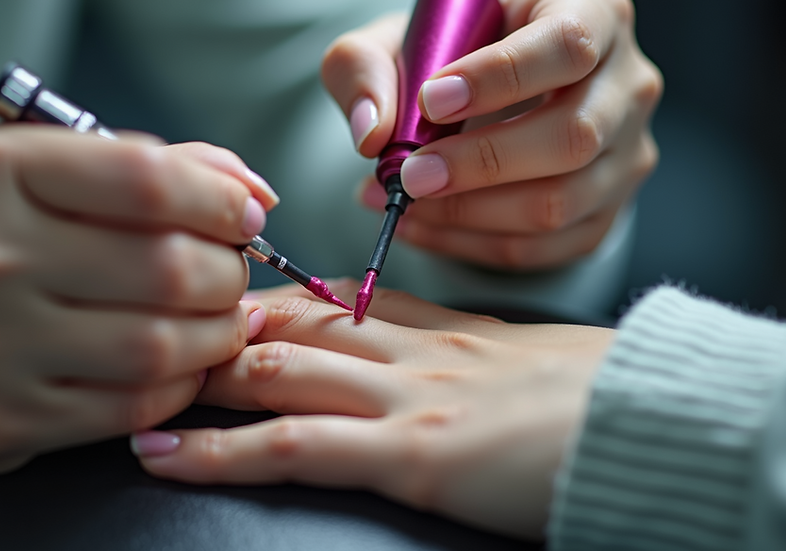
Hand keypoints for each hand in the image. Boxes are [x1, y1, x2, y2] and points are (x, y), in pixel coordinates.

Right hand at [0, 126, 272, 497]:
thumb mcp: (27, 173)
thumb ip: (142, 166)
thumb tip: (251, 191)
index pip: (144, 178)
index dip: (219, 199)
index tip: (245, 214)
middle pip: (165, 266)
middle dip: (228, 272)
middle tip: (230, 273)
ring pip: (158, 347)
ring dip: (216, 335)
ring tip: (217, 319)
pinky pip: (131, 408)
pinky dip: (178, 385)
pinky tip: (176, 364)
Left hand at [131, 281, 613, 538]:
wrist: (653, 424)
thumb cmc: (595, 399)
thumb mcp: (520, 358)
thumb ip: (459, 349)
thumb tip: (410, 347)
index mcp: (439, 327)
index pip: (332, 296)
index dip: (264, 299)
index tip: (214, 305)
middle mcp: (409, 349)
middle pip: (289, 322)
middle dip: (214, 330)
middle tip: (150, 333)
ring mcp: (405, 396)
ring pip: (276, 369)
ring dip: (198, 378)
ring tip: (132, 387)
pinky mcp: (413, 453)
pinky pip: (294, 447)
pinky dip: (219, 452)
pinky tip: (162, 455)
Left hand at [323, 0, 661, 269]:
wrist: (483, 95)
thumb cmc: (448, 56)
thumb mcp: (401, 39)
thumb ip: (366, 67)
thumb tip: (373, 132)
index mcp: (591, 10)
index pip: (567, 45)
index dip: (499, 78)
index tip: (431, 101)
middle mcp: (626, 82)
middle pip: (574, 135)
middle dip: (480, 164)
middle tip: (410, 175)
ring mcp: (626, 152)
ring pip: (562, 202)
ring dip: (469, 213)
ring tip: (403, 202)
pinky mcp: (606, 208)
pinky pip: (545, 247)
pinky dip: (473, 245)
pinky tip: (424, 226)